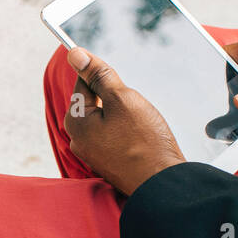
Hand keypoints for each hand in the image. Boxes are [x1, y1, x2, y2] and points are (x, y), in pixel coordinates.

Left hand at [63, 47, 185, 195]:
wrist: (163, 183)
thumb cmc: (144, 143)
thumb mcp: (122, 99)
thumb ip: (98, 75)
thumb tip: (74, 54)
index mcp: (76, 121)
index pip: (83, 82)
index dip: (104, 75)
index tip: (120, 78)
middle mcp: (78, 139)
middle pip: (94, 101)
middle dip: (115, 97)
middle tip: (135, 106)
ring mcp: (93, 153)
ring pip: (106, 118)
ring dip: (123, 114)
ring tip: (140, 123)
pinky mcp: (108, 161)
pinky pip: (114, 135)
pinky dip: (126, 130)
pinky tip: (141, 135)